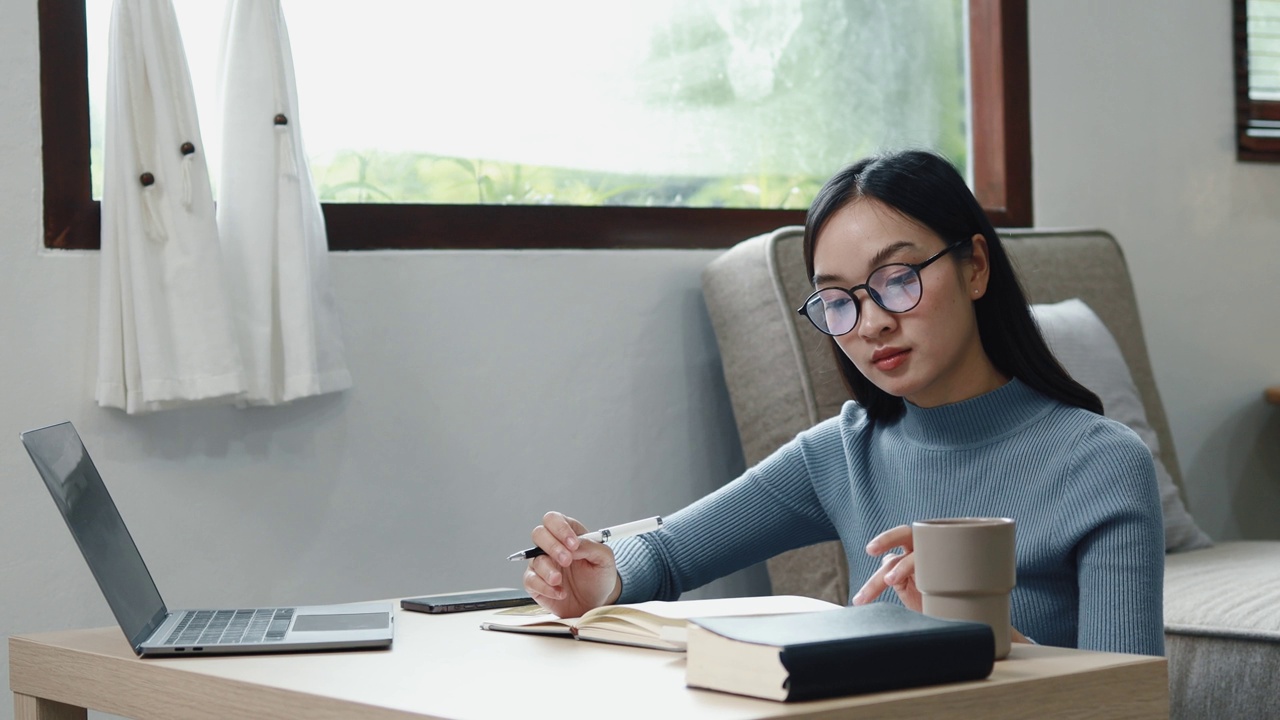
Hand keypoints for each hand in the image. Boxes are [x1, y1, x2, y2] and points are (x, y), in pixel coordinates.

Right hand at [522, 511, 621, 617]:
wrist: (596, 602)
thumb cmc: (599, 576)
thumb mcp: (605, 559)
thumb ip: (591, 546)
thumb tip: (574, 545)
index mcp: (567, 534)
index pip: (553, 520)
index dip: (561, 529)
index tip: (574, 544)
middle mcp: (552, 546)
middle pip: (538, 534)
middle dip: (552, 546)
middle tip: (567, 561)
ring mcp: (542, 564)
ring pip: (534, 559)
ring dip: (548, 570)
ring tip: (560, 581)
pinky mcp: (536, 583)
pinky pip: (530, 581)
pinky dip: (545, 588)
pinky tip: (560, 593)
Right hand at [855, 524, 1032, 644]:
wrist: (976, 615)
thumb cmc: (982, 605)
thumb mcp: (984, 603)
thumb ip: (987, 606)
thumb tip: (1014, 632)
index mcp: (950, 549)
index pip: (927, 547)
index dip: (912, 561)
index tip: (902, 578)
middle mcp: (931, 552)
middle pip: (904, 537)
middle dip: (887, 540)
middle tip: (873, 550)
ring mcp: (914, 563)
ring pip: (889, 563)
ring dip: (875, 580)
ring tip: (862, 599)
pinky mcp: (903, 579)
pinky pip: (884, 579)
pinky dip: (872, 590)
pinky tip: (861, 603)